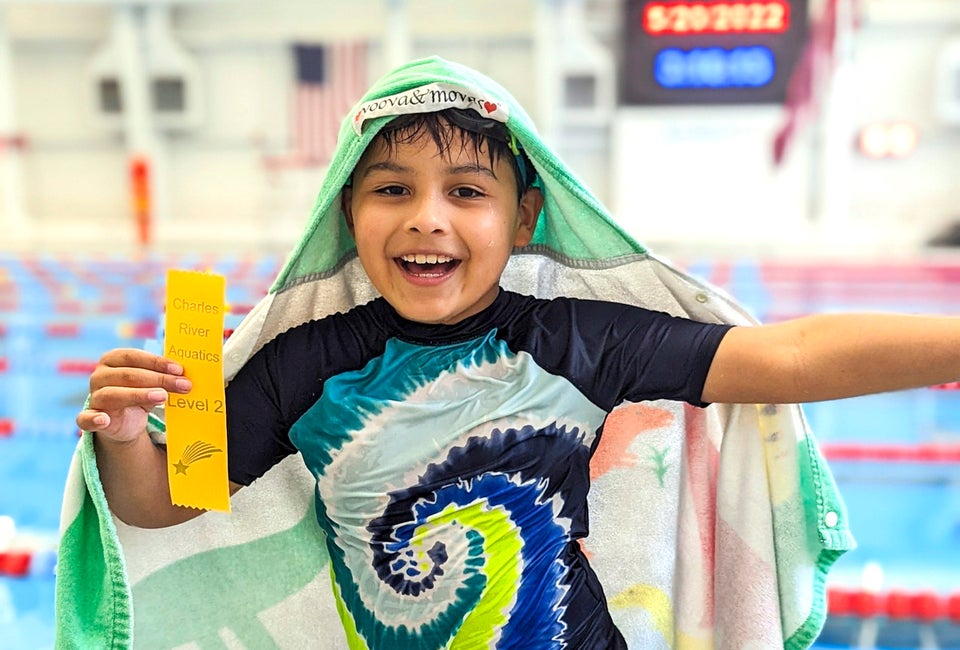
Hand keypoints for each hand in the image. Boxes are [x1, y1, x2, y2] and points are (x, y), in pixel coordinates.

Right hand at [76, 348, 191, 443]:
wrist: (123, 422)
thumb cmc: (140, 394)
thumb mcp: (153, 384)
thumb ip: (164, 377)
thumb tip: (186, 377)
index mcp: (112, 360)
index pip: (133, 356)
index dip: (157, 362)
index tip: (179, 369)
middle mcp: (100, 376)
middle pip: (128, 375)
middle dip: (159, 379)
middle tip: (183, 385)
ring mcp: (93, 396)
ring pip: (113, 394)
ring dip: (139, 395)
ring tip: (162, 397)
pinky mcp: (89, 417)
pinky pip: (85, 418)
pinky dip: (93, 419)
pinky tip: (104, 420)